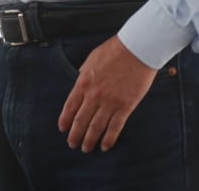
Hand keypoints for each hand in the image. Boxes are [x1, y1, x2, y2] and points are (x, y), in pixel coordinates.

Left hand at [58, 35, 158, 152]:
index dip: (65, 119)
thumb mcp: (91, 60)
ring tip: (86, 148)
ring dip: (90, 139)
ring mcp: (110, 102)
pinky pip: (115, 127)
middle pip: (81, 120)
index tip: (62, 128)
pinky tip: (105, 146)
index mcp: (83, 82)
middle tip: (72, 144)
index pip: (70, 106)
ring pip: (96, 126)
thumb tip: (80, 81)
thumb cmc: (113, 51)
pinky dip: (109, 138)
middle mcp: (94, 95)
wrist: (135, 50)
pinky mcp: (126, 106)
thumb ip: (84, 74)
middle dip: (75, 134)